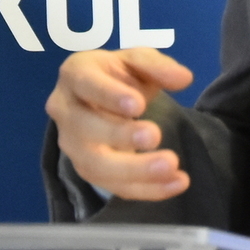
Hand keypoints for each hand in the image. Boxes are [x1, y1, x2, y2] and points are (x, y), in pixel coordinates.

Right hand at [46, 48, 194, 201]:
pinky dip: (147, 189)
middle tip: (155, 135)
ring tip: (171, 166)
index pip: (86, 85)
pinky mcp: (89, 172)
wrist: (104, 99)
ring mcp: (73, 147)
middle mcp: (65, 112)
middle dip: (120, 136)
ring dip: (135, 170)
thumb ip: (158, 66)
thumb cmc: (117, 76)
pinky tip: (176, 183)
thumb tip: (184, 78)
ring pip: (97, 166)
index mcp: (75, 75)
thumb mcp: (137, 60)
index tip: (139, 106)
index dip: (109, 96)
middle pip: (86, 129)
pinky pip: (115, 186)